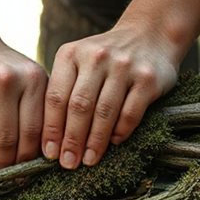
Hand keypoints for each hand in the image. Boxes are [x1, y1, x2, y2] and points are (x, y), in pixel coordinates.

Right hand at [0, 33, 47, 170]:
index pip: (34, 131)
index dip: (28, 158)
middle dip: (7, 164)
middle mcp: (5, 80)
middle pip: (8, 139)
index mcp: (32, 79)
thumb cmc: (1, 67)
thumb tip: (46, 156)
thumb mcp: (28, 77)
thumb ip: (40, 109)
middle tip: (5, 175)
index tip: (25, 173)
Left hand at [43, 25, 179, 168]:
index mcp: (71, 54)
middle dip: (72, 140)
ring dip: (95, 141)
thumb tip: (49, 141)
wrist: (150, 35)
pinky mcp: (148, 79)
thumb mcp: (78, 63)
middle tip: (68, 163)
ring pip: (104, 112)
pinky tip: (113, 144)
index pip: (56, 97)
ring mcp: (124, 66)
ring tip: (88, 161)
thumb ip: (64, 92)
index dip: (52, 129)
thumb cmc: (105, 60)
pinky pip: (130, 113)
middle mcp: (96, 56)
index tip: (49, 154)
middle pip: (79, 107)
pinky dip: (120, 132)